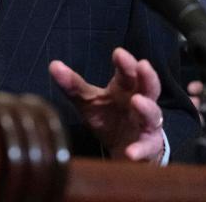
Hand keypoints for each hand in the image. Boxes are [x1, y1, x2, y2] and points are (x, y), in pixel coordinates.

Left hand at [49, 47, 164, 162]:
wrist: (122, 149)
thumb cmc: (107, 116)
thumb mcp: (87, 100)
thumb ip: (73, 85)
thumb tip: (53, 65)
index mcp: (124, 88)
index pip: (127, 72)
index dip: (125, 62)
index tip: (118, 53)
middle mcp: (139, 102)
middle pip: (149, 87)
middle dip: (147, 76)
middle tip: (142, 65)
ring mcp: (147, 124)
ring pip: (152, 114)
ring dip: (147, 108)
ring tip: (137, 101)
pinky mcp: (148, 147)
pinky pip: (147, 147)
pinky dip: (140, 149)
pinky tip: (130, 152)